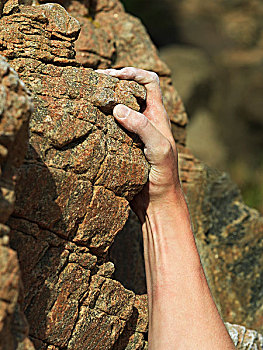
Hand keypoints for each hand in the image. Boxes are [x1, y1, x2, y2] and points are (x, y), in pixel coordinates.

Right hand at [96, 67, 181, 217]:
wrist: (156, 202)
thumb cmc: (164, 175)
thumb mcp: (159, 148)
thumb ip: (142, 127)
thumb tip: (118, 108)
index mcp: (158, 116)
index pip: (150, 82)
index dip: (134, 73)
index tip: (115, 75)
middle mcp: (145, 120)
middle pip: (130, 91)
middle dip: (113, 82)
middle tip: (93, 82)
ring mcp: (131, 133)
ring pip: (117, 108)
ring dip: (104, 101)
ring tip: (87, 97)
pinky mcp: (120, 146)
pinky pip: (108, 127)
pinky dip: (98, 120)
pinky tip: (87, 121)